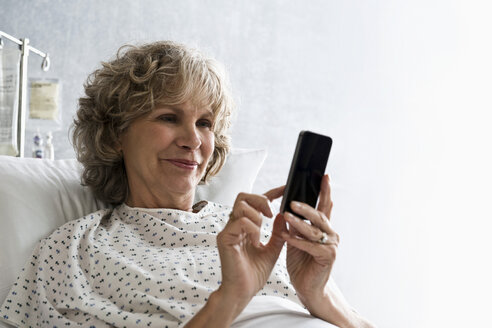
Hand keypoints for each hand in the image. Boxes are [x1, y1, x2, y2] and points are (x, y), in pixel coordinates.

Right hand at [216, 186, 286, 311]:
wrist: (242, 292)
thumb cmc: (254, 273)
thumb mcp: (273, 250)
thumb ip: (278, 233)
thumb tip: (284, 215)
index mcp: (244, 226)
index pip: (255, 202)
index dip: (271, 193)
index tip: (285, 189)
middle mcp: (234, 225)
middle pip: (243, 196)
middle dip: (261, 199)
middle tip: (272, 213)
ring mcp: (228, 231)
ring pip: (241, 205)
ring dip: (257, 215)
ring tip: (263, 231)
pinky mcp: (225, 239)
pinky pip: (239, 222)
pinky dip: (252, 229)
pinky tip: (257, 242)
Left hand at [281, 174, 339, 310]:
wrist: (308, 288)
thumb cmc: (302, 263)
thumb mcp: (295, 239)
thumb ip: (293, 225)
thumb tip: (285, 207)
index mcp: (324, 228)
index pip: (325, 206)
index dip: (325, 191)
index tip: (324, 176)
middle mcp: (331, 234)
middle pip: (319, 215)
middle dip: (305, 207)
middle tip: (292, 201)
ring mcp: (331, 245)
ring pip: (313, 230)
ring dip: (298, 222)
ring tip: (285, 215)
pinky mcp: (328, 257)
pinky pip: (310, 245)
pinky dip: (297, 241)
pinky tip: (285, 237)